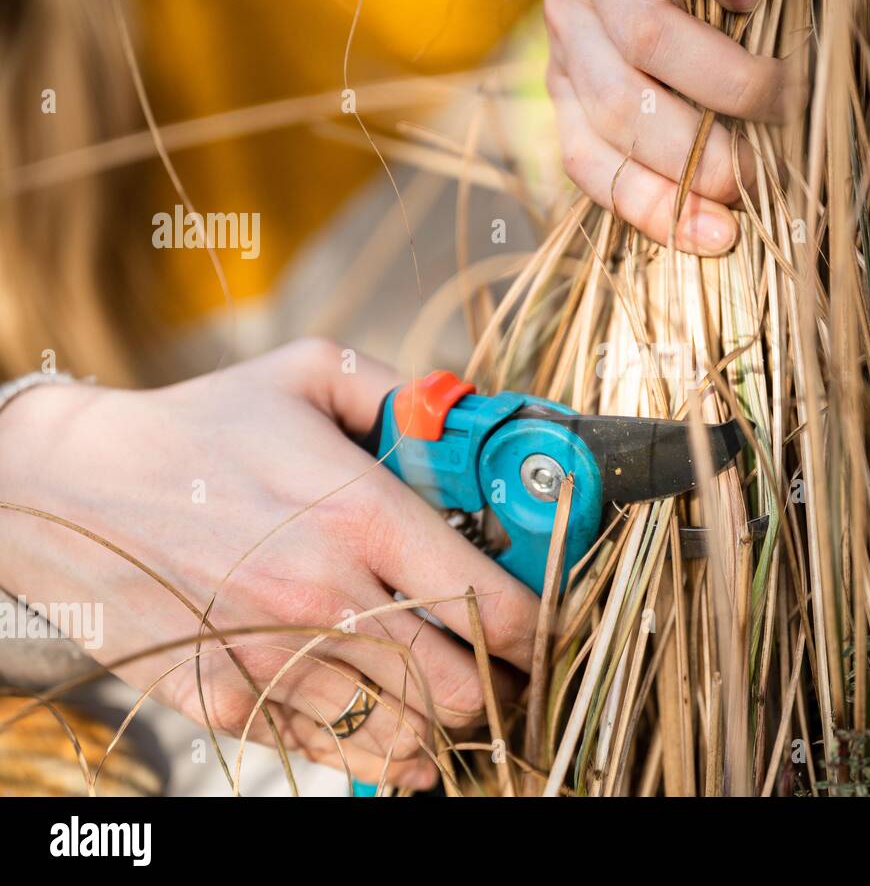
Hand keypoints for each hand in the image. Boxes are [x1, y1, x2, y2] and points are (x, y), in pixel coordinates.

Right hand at [0, 339, 538, 789]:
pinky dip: (382, 754)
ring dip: (450, 728)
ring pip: (405, 729)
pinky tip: (404, 741)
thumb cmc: (199, 428)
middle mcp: (324, 592)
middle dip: (502, 689)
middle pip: (459, 683)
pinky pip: (332, 751)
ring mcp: (273, 656)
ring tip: (465, 710)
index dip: (536, 631)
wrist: (66, 489)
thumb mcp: (305, 373)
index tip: (544, 633)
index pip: (489, 599)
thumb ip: (400, 391)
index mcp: (358, 512)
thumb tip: (470, 411)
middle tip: (511, 678)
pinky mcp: (229, 701)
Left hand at [543, 0, 788, 253]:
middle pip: (622, 108)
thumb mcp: (661, 83)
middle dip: (699, 155)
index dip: (656, 207)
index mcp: (571, 81)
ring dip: (725, 81)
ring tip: (782, 95)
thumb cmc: (679, 7)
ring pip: (648, 38)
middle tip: (761, 173)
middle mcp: (570, 27)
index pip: (592, 161)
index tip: (723, 236)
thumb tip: (729, 220)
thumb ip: (680, 132)